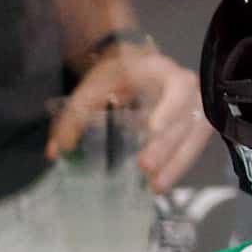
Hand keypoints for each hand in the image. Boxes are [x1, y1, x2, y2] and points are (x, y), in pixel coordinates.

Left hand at [49, 41, 213, 190]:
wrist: (136, 65)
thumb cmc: (116, 73)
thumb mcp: (93, 86)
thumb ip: (75, 116)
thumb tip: (56, 151)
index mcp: (162, 70)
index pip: (177, 87)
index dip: (170, 108)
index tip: (153, 128)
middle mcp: (187, 88)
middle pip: (185, 119)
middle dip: (166, 145)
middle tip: (145, 167)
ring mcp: (196, 107)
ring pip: (194, 137)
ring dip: (176, 163)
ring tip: (155, 186)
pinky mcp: (196, 125)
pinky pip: (193, 147)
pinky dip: (178, 166)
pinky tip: (160, 183)